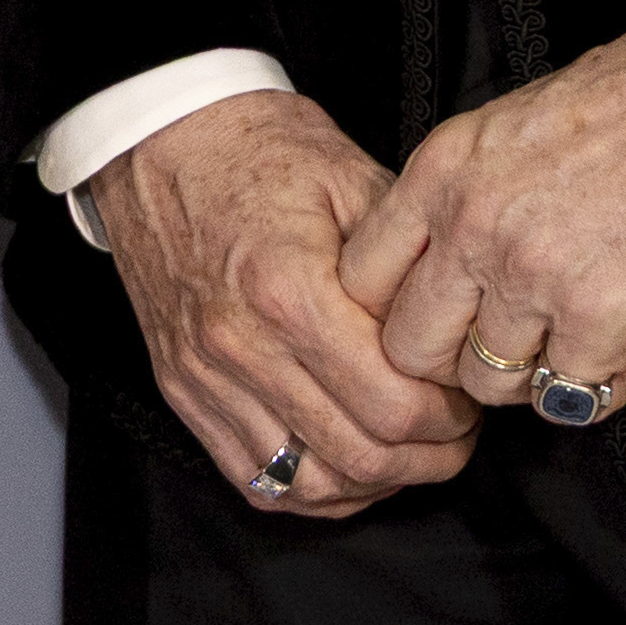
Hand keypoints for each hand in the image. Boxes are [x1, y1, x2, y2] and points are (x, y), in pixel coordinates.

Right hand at [90, 91, 478, 518]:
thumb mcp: (353, 180)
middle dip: (429, 456)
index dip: (451, 416)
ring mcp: (203, 375)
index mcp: (288, 291)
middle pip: (360, 454)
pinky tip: (347, 461)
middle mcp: (240, 345)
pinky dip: (313, 488)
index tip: (467, 395)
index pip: (394, 405)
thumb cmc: (259, 149)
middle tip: (454, 429)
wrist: (158, 136)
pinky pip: (256, 480)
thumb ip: (407, 266)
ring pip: (310, 483)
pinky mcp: (181, 388)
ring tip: (407, 448)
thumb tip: (454, 338)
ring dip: (376, 480)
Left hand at [341, 10, 625, 424]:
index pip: (362, 277)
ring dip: (525, 374)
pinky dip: (595, 384)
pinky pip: (570, 396)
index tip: (429, 318)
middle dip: (448, 359)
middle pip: (410, 347)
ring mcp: (536, 279)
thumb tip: (442, 263)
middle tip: (494, 347)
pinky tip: (620, 344)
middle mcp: (475, 228)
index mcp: (443, 171)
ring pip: (487, 382)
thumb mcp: (509, 126)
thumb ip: (464, 195)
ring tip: (566, 340)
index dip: (394, 310)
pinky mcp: (604, 322)